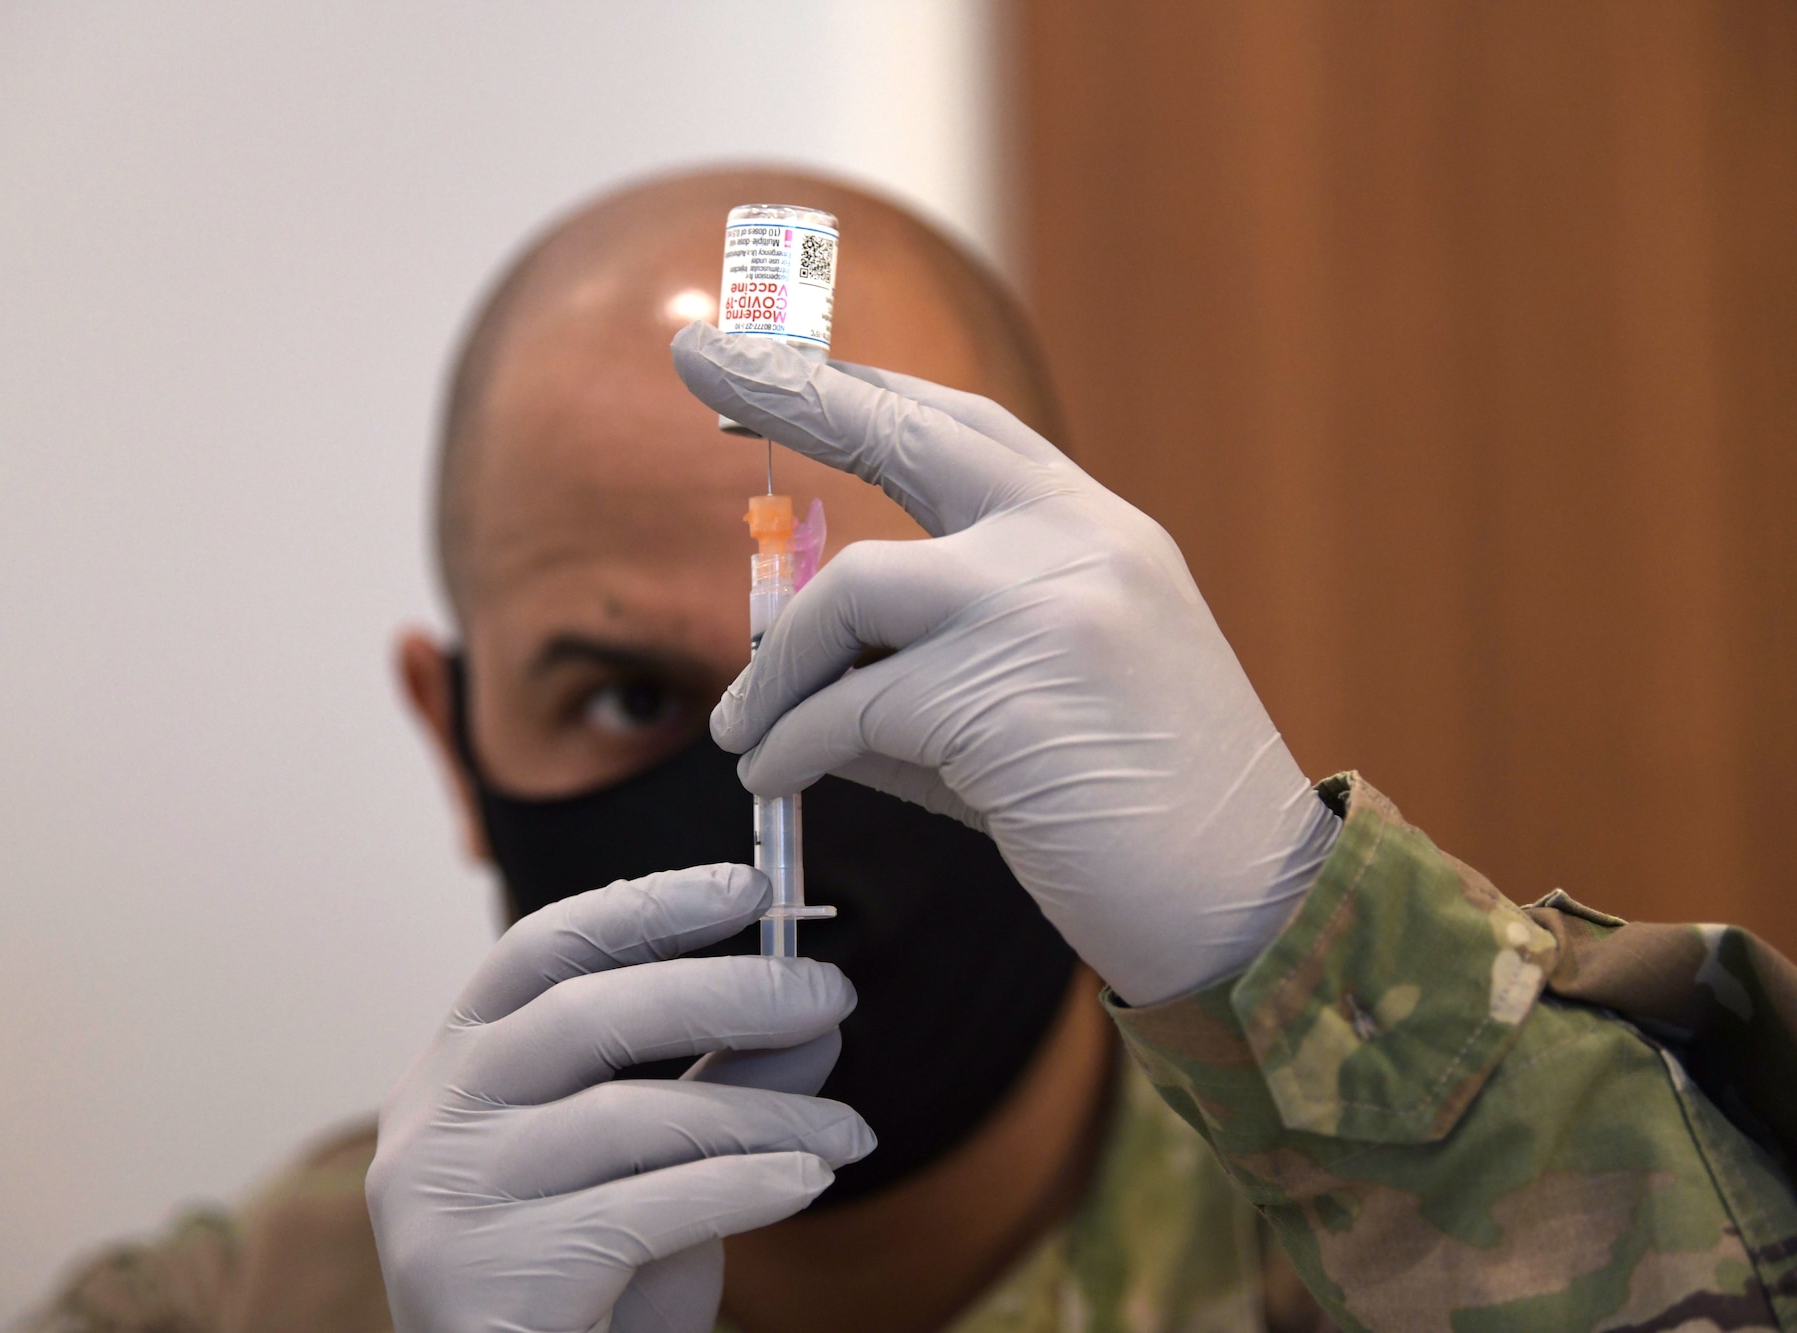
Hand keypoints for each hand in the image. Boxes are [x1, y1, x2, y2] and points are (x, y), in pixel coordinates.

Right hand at [366, 863, 872, 1332]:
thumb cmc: (594, 1283)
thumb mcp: (661, 1166)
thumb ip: (722, 1085)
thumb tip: (815, 1017)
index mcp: (460, 1064)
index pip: (541, 949)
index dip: (645, 907)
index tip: (750, 889)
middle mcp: (431, 1118)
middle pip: (583, 1015)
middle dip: (725, 992)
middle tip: (830, 992)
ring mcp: (443, 1201)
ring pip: (625, 1118)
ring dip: (762, 1113)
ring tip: (850, 1134)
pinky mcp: (478, 1282)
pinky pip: (638, 1211)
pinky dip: (741, 1187)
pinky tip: (807, 1180)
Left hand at [672, 324, 1341, 1006]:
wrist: (1254, 908)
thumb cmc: (1144, 813)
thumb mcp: (1049, 696)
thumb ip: (935, 658)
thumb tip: (791, 669)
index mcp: (1097, 530)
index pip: (961, 425)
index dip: (862, 387)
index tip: (778, 357)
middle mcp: (1077, 542)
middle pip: (903, 432)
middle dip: (789, 388)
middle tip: (699, 357)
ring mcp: (1046, 608)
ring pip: (849, 592)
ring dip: (775, 669)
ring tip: (742, 735)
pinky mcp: (1005, 698)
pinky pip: (849, 708)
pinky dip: (791, 744)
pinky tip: (772, 780)